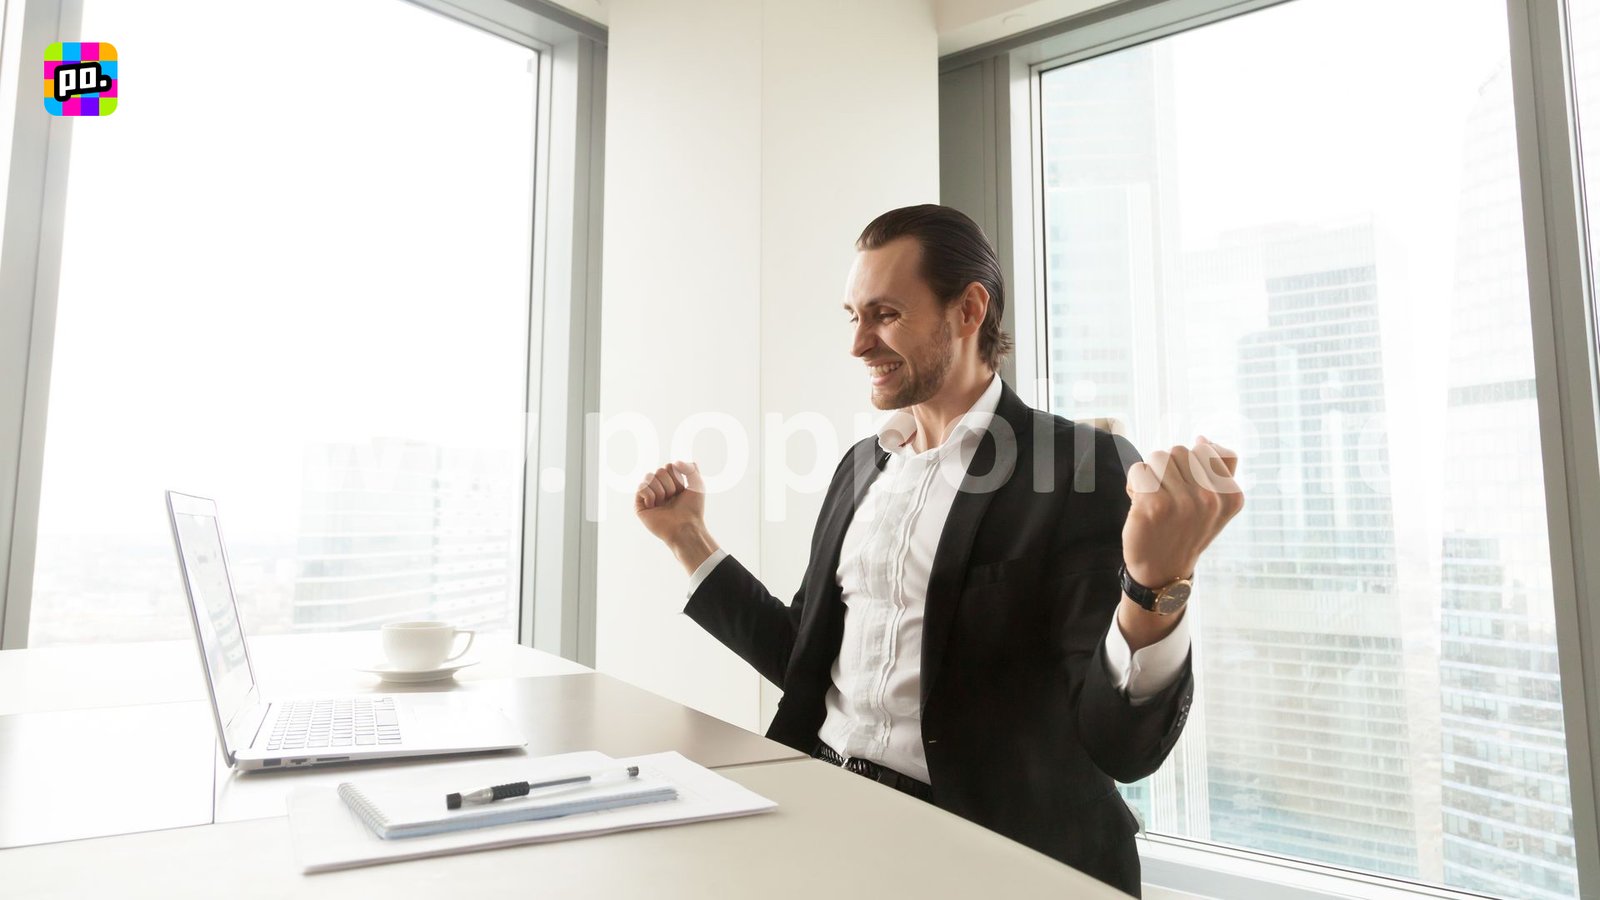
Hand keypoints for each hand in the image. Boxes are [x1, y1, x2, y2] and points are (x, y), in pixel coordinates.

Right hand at [634, 460, 718, 573]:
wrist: (685, 527)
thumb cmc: (693, 509)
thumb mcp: (697, 484)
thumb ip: (690, 468)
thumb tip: (675, 462)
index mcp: (671, 485)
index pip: (668, 466)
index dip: (677, 476)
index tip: (682, 490)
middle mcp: (659, 490)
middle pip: (659, 471)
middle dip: (669, 484)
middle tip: (673, 498)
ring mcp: (649, 498)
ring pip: (649, 477)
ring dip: (661, 490)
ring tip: (664, 503)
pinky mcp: (640, 506)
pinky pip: (641, 488)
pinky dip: (650, 495)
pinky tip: (655, 506)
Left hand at [1122, 436, 1242, 588]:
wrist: (1162, 570)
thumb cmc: (1186, 530)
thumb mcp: (1216, 505)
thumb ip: (1219, 469)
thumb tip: (1204, 439)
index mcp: (1230, 496)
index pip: (1207, 450)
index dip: (1190, 466)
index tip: (1188, 490)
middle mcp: (1210, 499)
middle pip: (1180, 450)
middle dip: (1169, 468)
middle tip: (1168, 496)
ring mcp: (1182, 502)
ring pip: (1158, 456)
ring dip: (1151, 474)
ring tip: (1154, 497)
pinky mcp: (1153, 505)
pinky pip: (1138, 469)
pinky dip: (1134, 483)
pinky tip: (1140, 502)